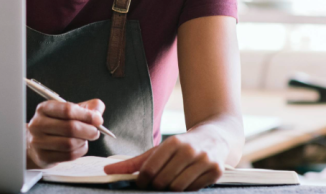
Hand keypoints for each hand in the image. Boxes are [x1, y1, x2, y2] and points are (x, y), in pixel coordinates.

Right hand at [26, 99, 104, 168]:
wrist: (37, 144)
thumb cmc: (57, 126)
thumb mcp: (69, 112)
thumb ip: (87, 107)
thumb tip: (97, 111)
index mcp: (44, 108)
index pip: (67, 110)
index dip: (86, 115)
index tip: (98, 119)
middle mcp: (38, 124)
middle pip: (70, 127)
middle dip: (88, 130)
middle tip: (95, 132)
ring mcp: (38, 141)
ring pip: (70, 143)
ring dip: (83, 142)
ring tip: (85, 139)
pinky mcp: (43, 156)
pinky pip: (68, 155)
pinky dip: (79, 151)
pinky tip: (79, 147)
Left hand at [103, 133, 225, 190]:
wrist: (215, 136)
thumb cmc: (182, 145)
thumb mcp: (159, 149)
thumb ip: (134, 162)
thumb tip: (108, 170)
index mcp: (174, 142)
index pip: (151, 168)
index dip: (142, 180)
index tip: (141, 183)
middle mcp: (190, 150)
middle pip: (164, 180)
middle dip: (155, 186)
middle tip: (155, 184)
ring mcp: (205, 161)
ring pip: (179, 187)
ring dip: (170, 189)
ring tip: (169, 183)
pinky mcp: (216, 171)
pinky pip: (194, 189)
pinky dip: (186, 189)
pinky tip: (185, 181)